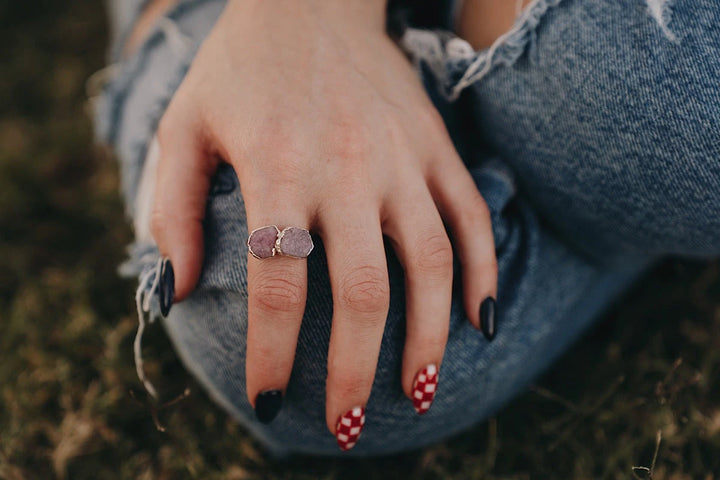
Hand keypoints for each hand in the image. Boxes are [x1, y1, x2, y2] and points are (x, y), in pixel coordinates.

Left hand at [150, 0, 496, 447]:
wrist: (310, 2)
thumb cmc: (240, 69)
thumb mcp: (185, 126)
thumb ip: (174, 209)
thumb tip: (178, 290)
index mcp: (278, 167)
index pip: (279, 285)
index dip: (273, 354)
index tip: (269, 400)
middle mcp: (348, 167)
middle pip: (362, 292)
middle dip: (355, 371)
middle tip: (346, 425)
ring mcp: (401, 157)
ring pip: (430, 263)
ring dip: (430, 338)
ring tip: (420, 393)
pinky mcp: (436, 146)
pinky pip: (471, 217)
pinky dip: (484, 271)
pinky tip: (481, 321)